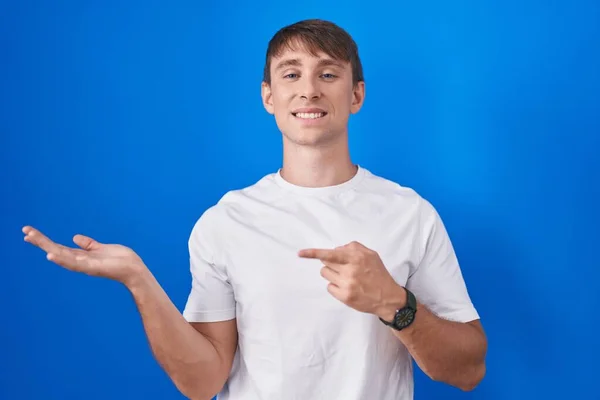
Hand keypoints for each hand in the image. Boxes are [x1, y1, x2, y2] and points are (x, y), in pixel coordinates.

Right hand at [22, 225, 145, 285]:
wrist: (134, 269)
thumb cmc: (121, 260)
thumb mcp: (101, 248)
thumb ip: (88, 244)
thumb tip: (75, 237)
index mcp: (81, 256)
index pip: (58, 247)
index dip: (44, 241)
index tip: (29, 232)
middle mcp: (80, 261)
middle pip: (55, 250)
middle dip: (40, 241)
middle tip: (24, 232)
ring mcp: (84, 265)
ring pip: (60, 255)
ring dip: (46, 247)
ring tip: (31, 238)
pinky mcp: (92, 268)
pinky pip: (74, 264)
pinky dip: (62, 260)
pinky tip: (50, 255)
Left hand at [298, 241, 405, 318]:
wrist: (387, 297)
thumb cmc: (378, 274)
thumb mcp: (371, 254)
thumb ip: (353, 248)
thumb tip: (337, 249)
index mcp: (356, 257)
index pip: (330, 254)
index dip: (313, 253)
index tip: (300, 253)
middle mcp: (350, 270)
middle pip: (325, 263)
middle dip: (332, 263)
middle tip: (344, 268)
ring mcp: (347, 285)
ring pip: (325, 274)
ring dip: (333, 274)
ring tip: (346, 278)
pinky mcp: (345, 297)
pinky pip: (329, 287)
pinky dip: (335, 286)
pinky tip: (347, 287)